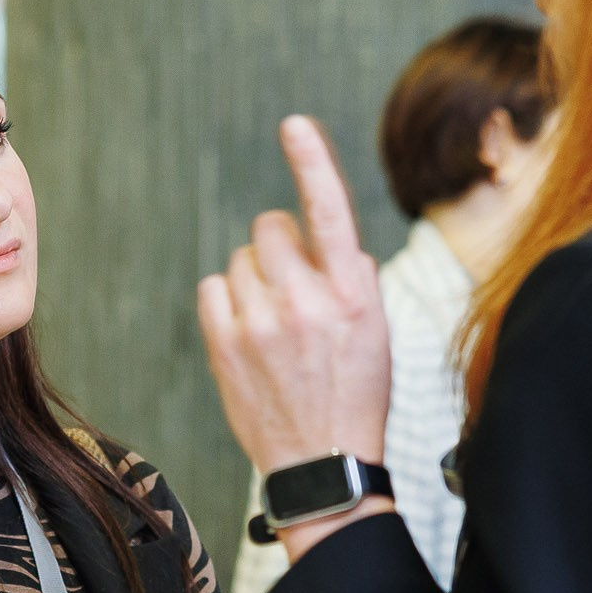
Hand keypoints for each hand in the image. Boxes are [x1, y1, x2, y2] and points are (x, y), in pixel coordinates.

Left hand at [199, 117, 393, 560]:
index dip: (312, 161)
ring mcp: (261, 323)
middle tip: (293, 290)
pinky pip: (214, 289)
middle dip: (279, 248)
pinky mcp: (225, 344)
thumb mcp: (377, 332)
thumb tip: (325, 238)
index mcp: (354, 294)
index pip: (331, 211)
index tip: (293, 125)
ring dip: (254, 281)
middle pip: (270, 229)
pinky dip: (228, 304)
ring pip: (241, 261)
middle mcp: (307, 301)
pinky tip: (249, 335)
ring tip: (275, 327)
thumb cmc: (355, 394)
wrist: (323, 467)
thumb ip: (354, 278)